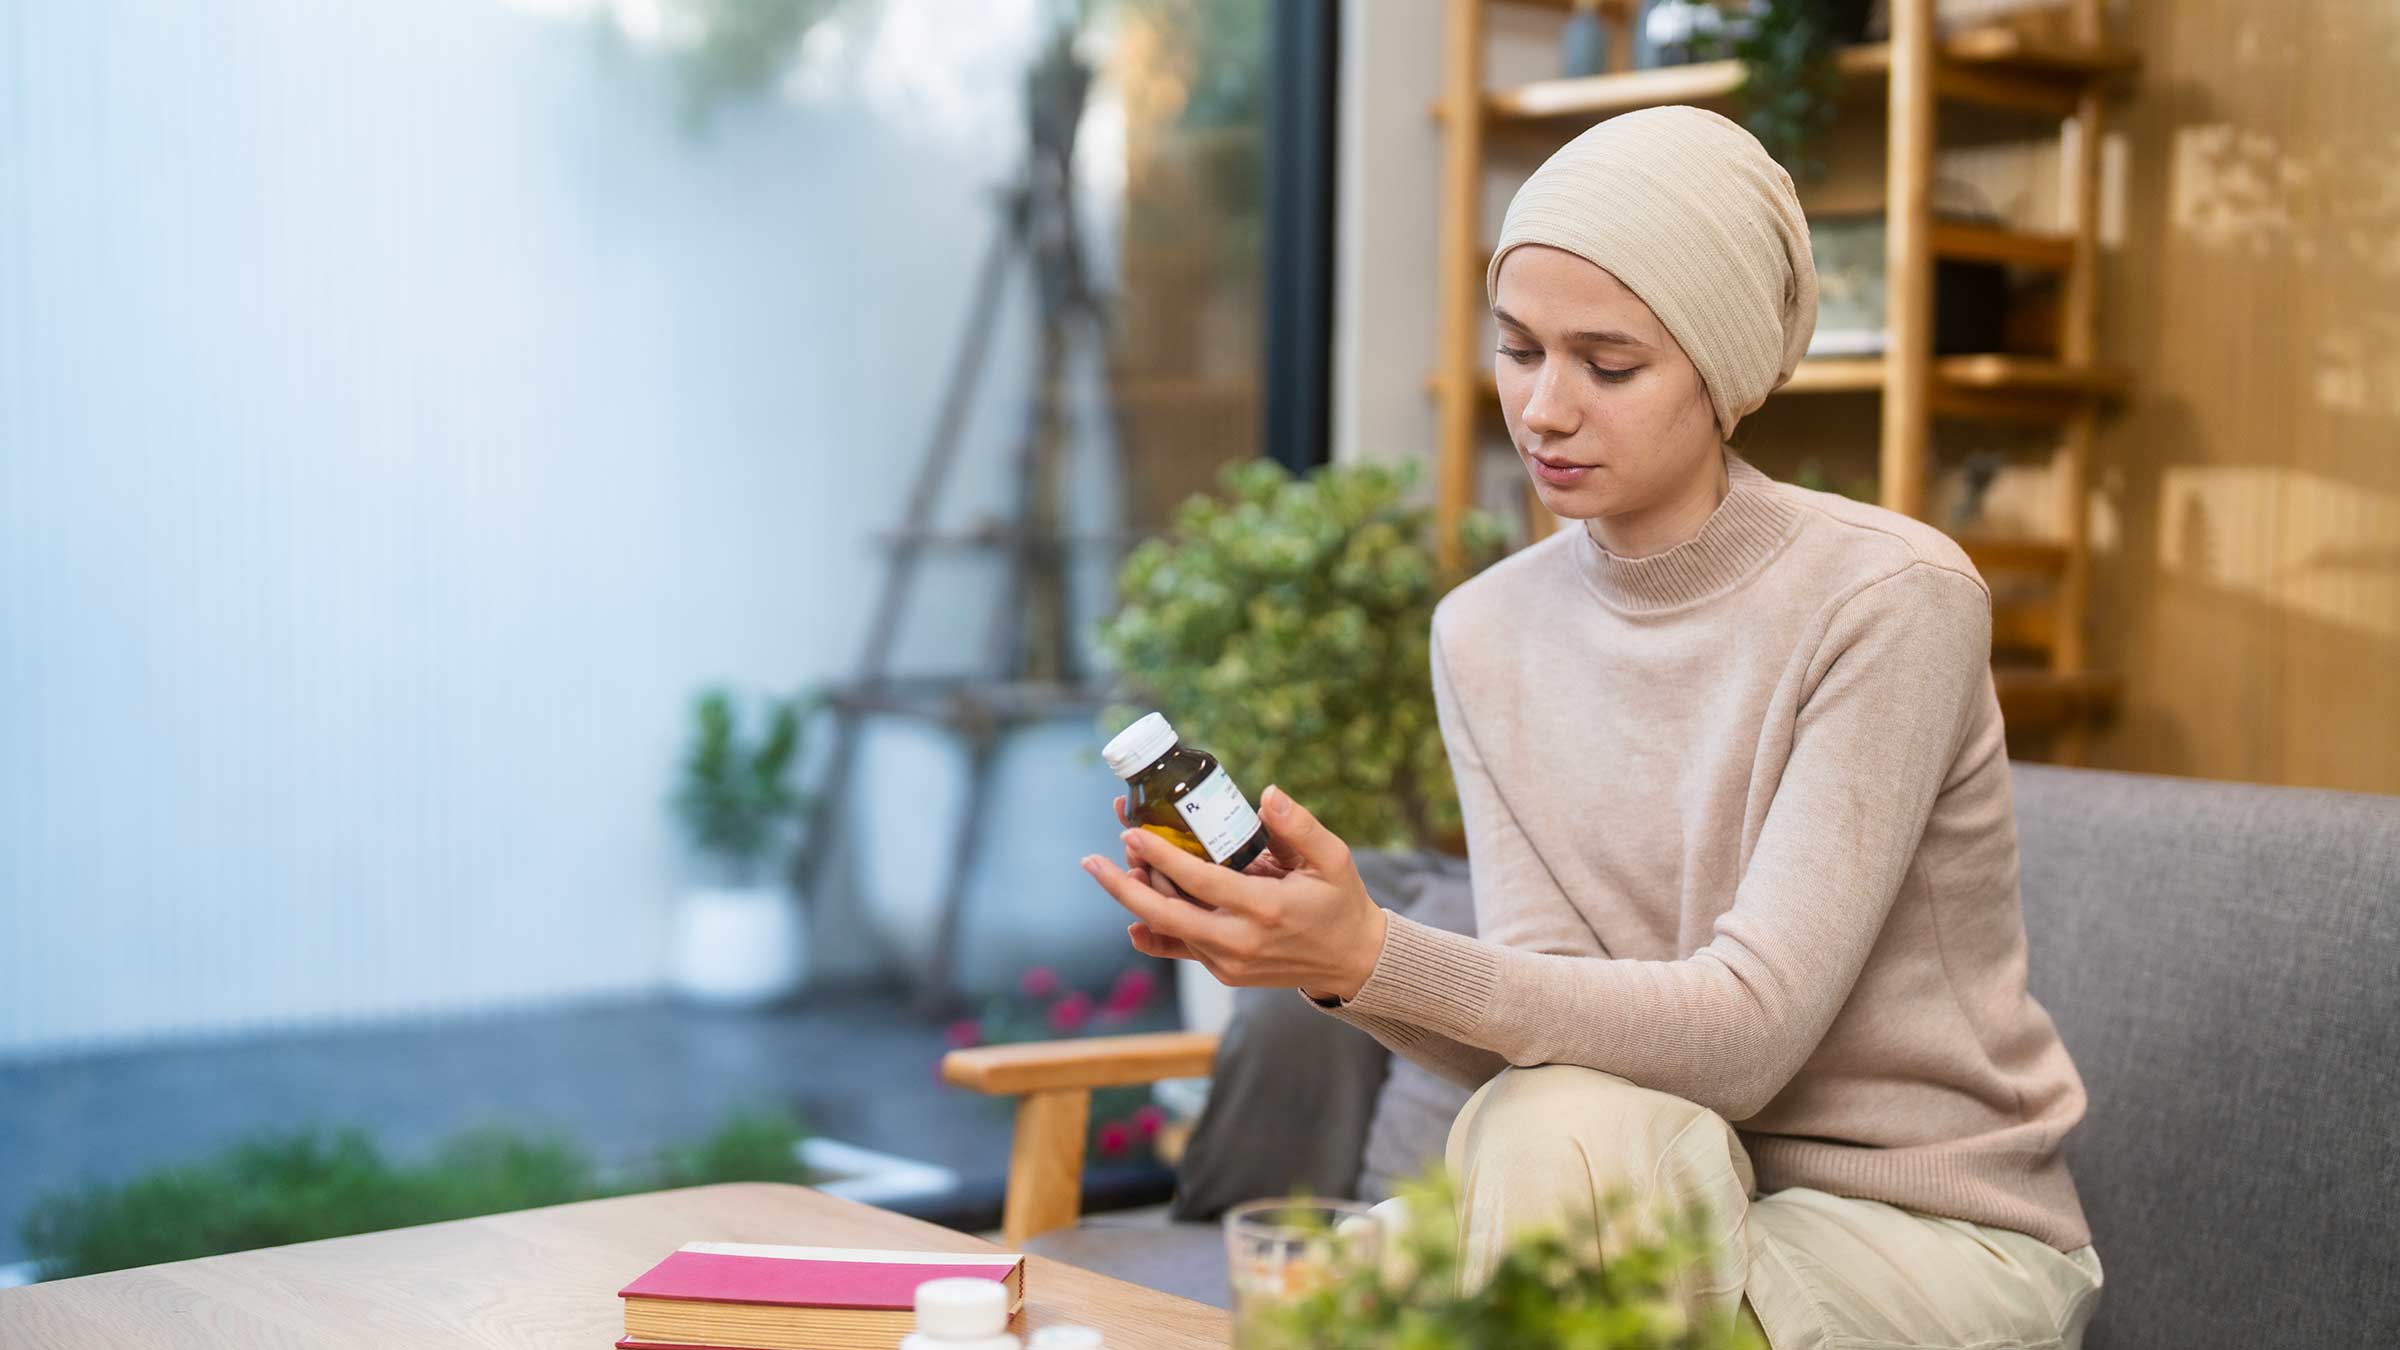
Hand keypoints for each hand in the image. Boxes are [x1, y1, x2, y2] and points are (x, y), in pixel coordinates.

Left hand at [1083, 786, 1388, 1001]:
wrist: (1352, 961)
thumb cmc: (1340, 902)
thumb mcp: (1333, 858)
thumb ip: (1299, 826)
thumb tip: (1266, 793)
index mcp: (1266, 909)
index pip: (1199, 881)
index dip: (1161, 856)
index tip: (1132, 831)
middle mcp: (1240, 942)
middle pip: (1164, 915)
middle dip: (1123, 886)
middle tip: (1092, 860)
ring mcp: (1229, 962)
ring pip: (1168, 929)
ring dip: (1138, 898)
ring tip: (1118, 864)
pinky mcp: (1224, 972)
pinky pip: (1179, 948)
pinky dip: (1153, 932)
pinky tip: (1132, 915)